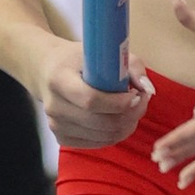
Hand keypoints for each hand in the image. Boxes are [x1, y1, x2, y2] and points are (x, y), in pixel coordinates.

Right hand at [36, 37, 149, 156]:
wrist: (46, 71)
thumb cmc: (78, 60)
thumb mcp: (103, 51)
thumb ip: (131, 66)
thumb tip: (147, 89)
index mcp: (59, 79)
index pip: (91, 100)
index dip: (119, 103)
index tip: (136, 94)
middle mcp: (54, 106)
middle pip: (100, 123)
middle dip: (129, 116)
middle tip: (141, 102)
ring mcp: (56, 125)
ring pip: (103, 137)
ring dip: (125, 126)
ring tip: (131, 109)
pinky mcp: (61, 138)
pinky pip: (98, 143)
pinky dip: (114, 135)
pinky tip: (118, 119)